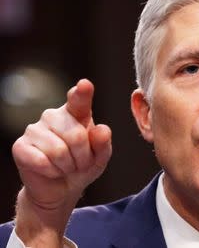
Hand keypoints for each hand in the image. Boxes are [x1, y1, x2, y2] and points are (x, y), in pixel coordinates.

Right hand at [12, 79, 111, 246]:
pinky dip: (52, 172)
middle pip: (76, 135)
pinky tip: (51, 170)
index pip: (79, 99)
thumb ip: (103, 143)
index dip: (82, 92)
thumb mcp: (100, 157)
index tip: (85, 84)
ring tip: (66, 167)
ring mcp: (34, 129)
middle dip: (83, 157)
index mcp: (76, 113)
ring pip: (59, 151)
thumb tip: (101, 129)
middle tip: (80, 163)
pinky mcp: (20, 146)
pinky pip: (42, 161)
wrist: (61, 189)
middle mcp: (54, 116)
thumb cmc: (83, 166)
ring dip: (68, 166)